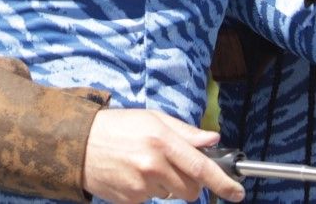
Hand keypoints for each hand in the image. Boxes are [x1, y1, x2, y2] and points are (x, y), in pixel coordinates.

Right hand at [81, 109, 243, 203]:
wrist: (77, 144)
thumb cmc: (117, 127)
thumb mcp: (152, 119)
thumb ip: (185, 131)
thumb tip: (212, 140)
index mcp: (161, 141)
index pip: (201, 168)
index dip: (223, 182)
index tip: (238, 192)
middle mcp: (153, 164)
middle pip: (191, 189)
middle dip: (191, 183)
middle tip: (174, 168)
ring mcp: (141, 185)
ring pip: (172, 195)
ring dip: (167, 185)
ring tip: (145, 166)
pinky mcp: (131, 200)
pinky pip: (152, 200)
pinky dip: (149, 191)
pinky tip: (133, 175)